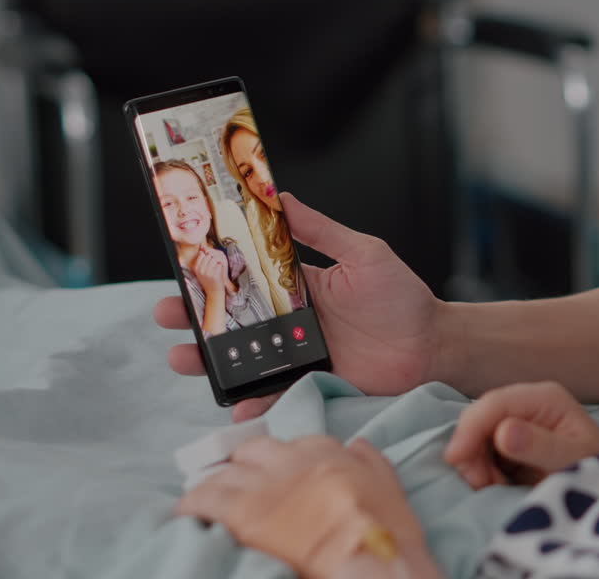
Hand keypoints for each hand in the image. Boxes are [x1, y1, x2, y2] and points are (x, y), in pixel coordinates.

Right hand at [159, 193, 447, 420]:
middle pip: (233, 321)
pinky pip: (276, 394)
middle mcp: (292, 322)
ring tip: (182, 359)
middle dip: (195, 320)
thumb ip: (321, 230)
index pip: (246, 278)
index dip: (212, 275)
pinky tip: (235, 403)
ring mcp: (299, 356)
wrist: (433, 345)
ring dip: (210, 362)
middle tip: (165, 316)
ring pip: (244, 360)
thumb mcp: (362, 253)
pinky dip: (254, 401)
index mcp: (298, 287)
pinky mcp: (313, 384)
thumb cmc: (402, 298)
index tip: (179, 269)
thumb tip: (280, 195)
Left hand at [176, 436, 437, 578]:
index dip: (278, 461)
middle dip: (242, 468)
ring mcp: (262, 484)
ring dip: (216, 487)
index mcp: (325, 451)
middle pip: (250, 452)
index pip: (290, 443)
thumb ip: (370, 461)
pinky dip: (193, 505)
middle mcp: (289, 460)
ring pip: (222, 473)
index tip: (276, 475)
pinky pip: (201, 499)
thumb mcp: (388, 486)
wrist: (367, 558)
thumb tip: (358, 445)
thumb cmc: (385, 530)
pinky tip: (189, 515)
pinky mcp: (240, 513)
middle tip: (239, 489)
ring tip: (208, 504)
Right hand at [192, 246, 230, 298]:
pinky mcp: (214, 275)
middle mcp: (201, 270)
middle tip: (215, 264)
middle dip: (213, 258)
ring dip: (217, 262)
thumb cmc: (208, 280)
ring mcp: (207, 273)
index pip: (202, 255)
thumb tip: (202, 248)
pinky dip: (221, 266)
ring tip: (217, 267)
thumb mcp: (202, 270)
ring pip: (214, 259)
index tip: (210, 260)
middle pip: (208, 256)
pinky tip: (219, 271)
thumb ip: (202, 260)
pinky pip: (219, 264)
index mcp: (196, 268)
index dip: (208, 256)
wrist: (214, 292)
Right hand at [444, 381, 598, 488]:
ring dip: (476, 464)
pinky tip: (498, 486)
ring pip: (476, 437)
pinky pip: (481, 453)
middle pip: (479, 418)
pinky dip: (482, 471)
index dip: (470, 428)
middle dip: (471, 451)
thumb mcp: (575, 460)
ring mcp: (518, 422)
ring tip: (496, 488)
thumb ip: (541, 446)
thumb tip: (503, 431)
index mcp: (545, 398)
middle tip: (483, 485)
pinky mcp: (510, 443)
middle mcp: (528, 404)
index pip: (494, 403)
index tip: (456, 459)